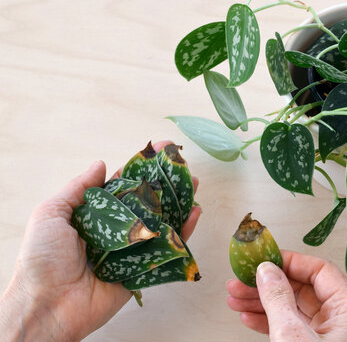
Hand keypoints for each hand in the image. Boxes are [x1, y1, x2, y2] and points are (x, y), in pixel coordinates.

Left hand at [0, 141, 201, 341]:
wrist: (47, 305)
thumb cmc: (42, 259)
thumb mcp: (51, 214)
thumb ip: (78, 188)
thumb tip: (101, 163)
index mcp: (95, 215)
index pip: (123, 185)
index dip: (141, 167)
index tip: (160, 150)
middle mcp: (116, 229)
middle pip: (147, 202)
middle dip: (165, 183)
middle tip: (182, 166)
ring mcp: (132, 249)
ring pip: (161, 222)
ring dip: (179, 203)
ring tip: (194, 184)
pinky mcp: (143, 269)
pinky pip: (168, 249)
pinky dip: (183, 232)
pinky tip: (194, 213)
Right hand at [226, 250, 346, 341]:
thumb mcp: (292, 336)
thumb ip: (278, 298)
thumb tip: (267, 270)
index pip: (321, 271)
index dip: (291, 262)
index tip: (266, 259)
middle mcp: (340, 322)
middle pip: (302, 289)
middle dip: (268, 283)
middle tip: (243, 278)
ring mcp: (325, 337)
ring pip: (291, 308)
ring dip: (261, 301)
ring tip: (236, 297)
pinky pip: (288, 327)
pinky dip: (266, 320)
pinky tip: (247, 316)